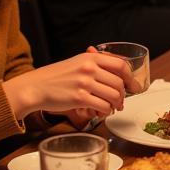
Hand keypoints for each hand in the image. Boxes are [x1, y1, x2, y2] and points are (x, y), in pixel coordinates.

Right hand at [3, 50, 133, 120]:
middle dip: (124, 94)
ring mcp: (84, 83)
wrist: (35, 87)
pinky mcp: (79, 98)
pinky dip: (106, 111)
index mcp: (90, 58)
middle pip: (119, 82)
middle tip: (122, 101)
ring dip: (117, 104)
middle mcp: (89, 68)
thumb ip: (96, 65)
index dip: (131, 77)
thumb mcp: (77, 63)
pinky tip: (103, 111)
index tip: (134, 86)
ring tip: (114, 107)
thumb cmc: (56, 76)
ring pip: (113, 95)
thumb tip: (119, 73)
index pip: (121, 65)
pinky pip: (103, 106)